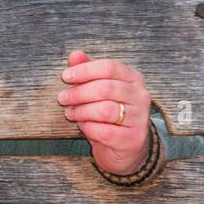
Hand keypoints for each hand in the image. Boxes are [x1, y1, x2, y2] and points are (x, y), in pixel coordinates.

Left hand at [58, 51, 151, 175]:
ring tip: (71, 113)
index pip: (109, 67)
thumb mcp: (97, 91)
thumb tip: (75, 54)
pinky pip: (105, 131)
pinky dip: (89, 128)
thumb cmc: (108, 116)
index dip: (84, 70)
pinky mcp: (134, 139)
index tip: (66, 77)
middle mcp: (141, 96)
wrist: (125, 149)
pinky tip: (83, 126)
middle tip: (62, 98)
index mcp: (133, 78)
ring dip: (81, 111)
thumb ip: (87, 72)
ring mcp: (140, 118)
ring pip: (105, 110)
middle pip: (105, 88)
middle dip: (78, 93)